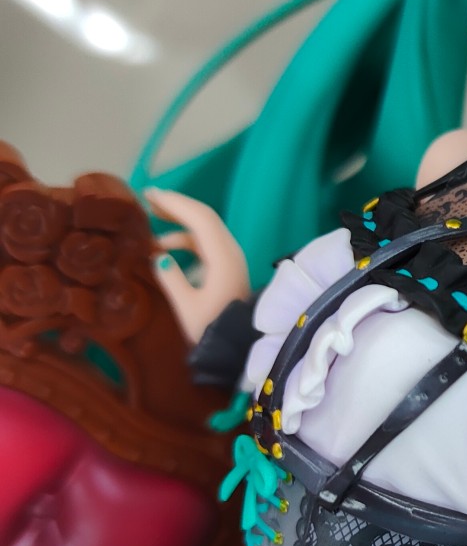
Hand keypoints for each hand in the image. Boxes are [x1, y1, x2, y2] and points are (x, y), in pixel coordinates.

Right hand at [144, 187, 249, 344]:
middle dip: (177, 206)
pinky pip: (205, 245)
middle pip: (204, 218)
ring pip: (205, 230)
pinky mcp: (227, 269)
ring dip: (179, 223)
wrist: (239, 350)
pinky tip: (163, 247)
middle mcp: (230, 252)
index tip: (149, 195)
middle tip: (148, 198)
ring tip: (151, 219)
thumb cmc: (213, 332)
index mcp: (223, 258)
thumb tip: (159, 256)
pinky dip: (185, 240)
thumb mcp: (187, 307)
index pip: (200, 218)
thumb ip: (171, 279)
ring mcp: (230, 260)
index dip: (175, 203)